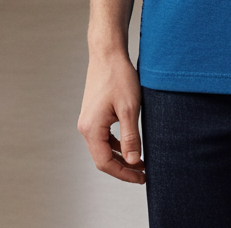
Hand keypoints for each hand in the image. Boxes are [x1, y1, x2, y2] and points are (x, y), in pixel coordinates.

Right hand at [77, 49, 146, 183]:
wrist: (108, 53)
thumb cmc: (118, 77)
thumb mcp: (130, 108)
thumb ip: (131, 137)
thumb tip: (134, 162)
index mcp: (91, 129)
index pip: (105, 163)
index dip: (124, 173)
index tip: (142, 178)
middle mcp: (86, 127)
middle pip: (102, 158)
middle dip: (123, 168)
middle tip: (144, 173)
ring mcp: (88, 120)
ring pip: (103, 148)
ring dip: (120, 157)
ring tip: (140, 161)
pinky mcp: (94, 114)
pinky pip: (103, 137)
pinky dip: (116, 144)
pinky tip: (130, 145)